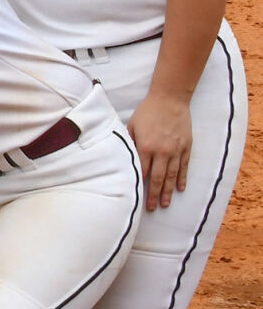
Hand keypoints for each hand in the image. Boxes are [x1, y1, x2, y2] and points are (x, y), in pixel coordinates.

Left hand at [128, 90, 192, 210]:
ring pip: (172, 176)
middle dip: (155, 195)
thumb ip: (129, 142)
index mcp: (145, 147)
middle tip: (152, 209)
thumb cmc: (147, 111)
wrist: (170, 99)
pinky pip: (184, 167)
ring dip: (169, 192)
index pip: (142, 172)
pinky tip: (180, 189)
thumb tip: (123, 158)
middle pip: (158, 179)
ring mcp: (176, 150)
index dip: (140, 186)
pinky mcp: (186, 147)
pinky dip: (182, 179)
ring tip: (166, 204)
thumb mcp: (132, 125)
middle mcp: (162, 152)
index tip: (137, 198)